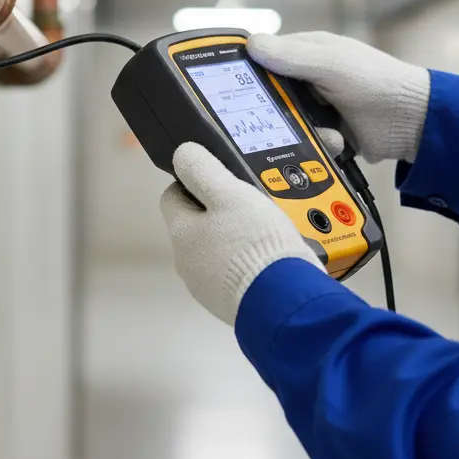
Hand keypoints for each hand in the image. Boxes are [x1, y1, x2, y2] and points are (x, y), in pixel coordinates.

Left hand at [160, 143, 322, 325]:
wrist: (284, 300)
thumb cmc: (255, 243)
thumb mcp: (230, 193)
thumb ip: (203, 170)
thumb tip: (182, 155)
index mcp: (181, 233)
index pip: (173, 196)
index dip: (195, 182)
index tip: (222, 181)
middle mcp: (188, 264)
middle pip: (198, 225)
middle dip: (222, 213)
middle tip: (252, 205)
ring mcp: (209, 288)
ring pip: (219, 250)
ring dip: (238, 239)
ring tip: (268, 231)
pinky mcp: (233, 303)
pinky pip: (239, 273)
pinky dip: (252, 263)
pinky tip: (273, 258)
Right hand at [248, 31, 430, 163]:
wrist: (413, 122)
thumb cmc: (378, 81)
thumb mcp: (333, 64)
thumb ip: (294, 57)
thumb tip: (252, 44)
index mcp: (304, 53)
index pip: (261, 60)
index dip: (246, 75)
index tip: (236, 92)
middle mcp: (305, 80)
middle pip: (269, 99)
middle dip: (278, 114)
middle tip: (288, 120)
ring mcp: (314, 108)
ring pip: (284, 126)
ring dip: (301, 133)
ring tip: (329, 132)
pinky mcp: (323, 133)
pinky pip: (303, 144)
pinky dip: (317, 146)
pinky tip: (337, 141)